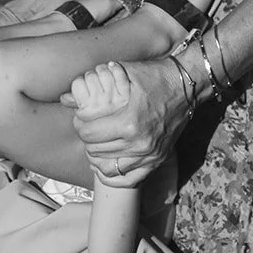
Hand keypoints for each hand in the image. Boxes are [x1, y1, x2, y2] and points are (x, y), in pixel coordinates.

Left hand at [62, 57, 194, 188]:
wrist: (187, 85)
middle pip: (95, 151)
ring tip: (95, 145)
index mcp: (129, 123)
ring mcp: (150, 155)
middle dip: (86, 139)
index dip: (79, 125)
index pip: (88, 133)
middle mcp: (140, 144)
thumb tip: (64, 98)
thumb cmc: (154, 76)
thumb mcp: (122, 73)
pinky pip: (129, 180)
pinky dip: (114, 175)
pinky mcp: (157, 160)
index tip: (80, 118)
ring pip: (108, 168)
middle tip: (86, 129)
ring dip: (97, 157)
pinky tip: (106, 165)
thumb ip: (91, 84)